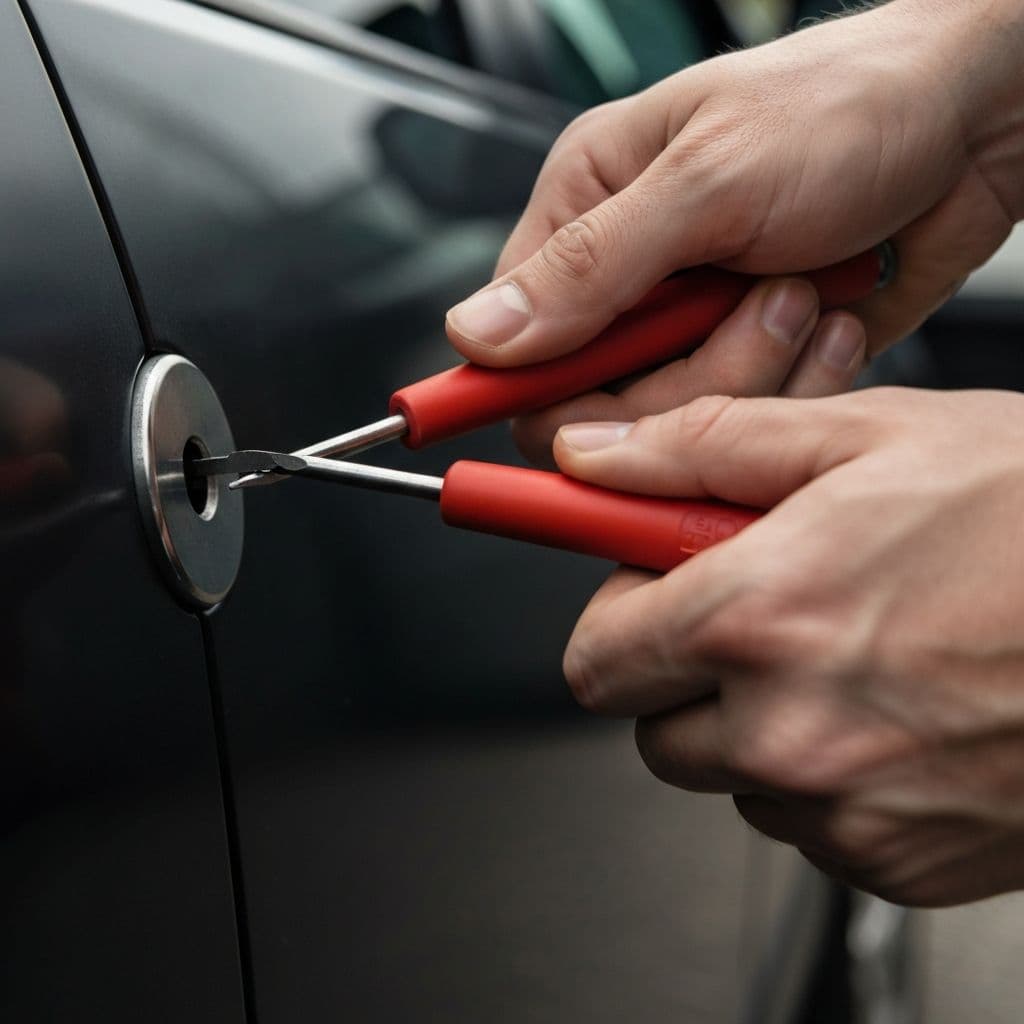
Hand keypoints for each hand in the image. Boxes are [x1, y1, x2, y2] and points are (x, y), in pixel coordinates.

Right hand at [446, 0, 1021, 462]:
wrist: (976, 119)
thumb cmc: (846, 107)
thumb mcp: (709, 177)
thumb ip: (590, 267)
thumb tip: (478, 332)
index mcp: (587, 210)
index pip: (516, 342)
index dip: (538, 388)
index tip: (583, 409)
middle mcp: (630, 275)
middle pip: (598, 403)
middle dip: (685, 375)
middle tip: (749, 306)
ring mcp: (691, 324)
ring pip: (675, 421)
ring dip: (751, 368)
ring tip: (799, 294)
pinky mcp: (748, 360)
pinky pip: (745, 420)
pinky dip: (798, 382)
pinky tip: (827, 315)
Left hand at [552, 388, 1023, 906]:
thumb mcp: (862, 437)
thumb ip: (698, 448)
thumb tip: (588, 458)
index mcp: (760, 618)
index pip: (596, 659)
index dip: (616, 619)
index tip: (644, 593)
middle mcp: (792, 732)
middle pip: (650, 727)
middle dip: (683, 671)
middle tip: (755, 613)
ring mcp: (848, 812)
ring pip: (729, 777)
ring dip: (756, 722)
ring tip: (848, 652)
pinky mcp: (900, 864)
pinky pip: (807, 824)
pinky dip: (825, 774)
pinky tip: (895, 710)